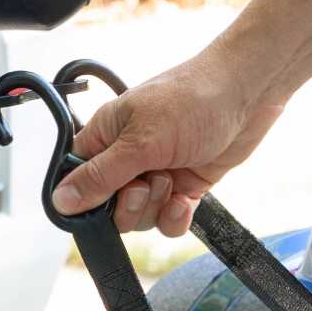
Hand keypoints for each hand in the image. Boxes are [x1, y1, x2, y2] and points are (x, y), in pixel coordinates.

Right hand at [50, 48, 286, 235]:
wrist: (249, 93)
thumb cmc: (194, 98)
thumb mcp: (140, 141)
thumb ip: (100, 176)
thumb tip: (62, 199)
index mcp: (105, 136)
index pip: (77, 180)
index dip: (85, 200)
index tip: (103, 202)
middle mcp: (128, 156)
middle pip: (109, 207)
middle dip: (128, 205)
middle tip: (144, 185)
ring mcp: (157, 172)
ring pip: (140, 216)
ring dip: (156, 207)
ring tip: (172, 179)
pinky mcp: (185, 183)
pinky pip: (168, 218)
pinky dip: (176, 216)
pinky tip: (186, 199)